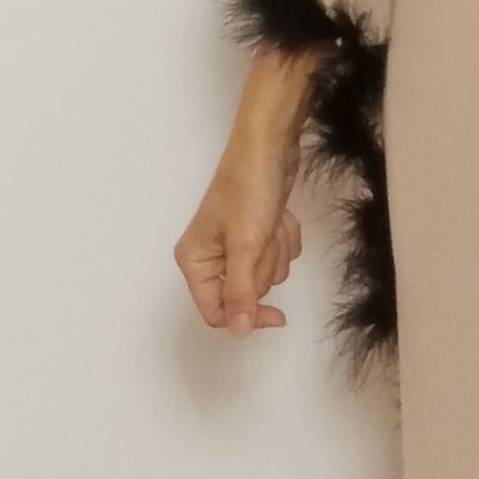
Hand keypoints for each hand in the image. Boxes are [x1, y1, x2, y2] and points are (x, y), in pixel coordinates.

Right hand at [174, 122, 306, 333]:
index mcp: (194, 261)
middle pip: (246, 293)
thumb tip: (239, 331)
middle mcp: (210, 256)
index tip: (277, 315)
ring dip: (276, 249)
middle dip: (264, 266)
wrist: (270, 146)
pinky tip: (278, 214)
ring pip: (266, 273)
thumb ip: (240, 292)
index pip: (216, 312)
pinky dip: (283, 237)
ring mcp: (234, 244)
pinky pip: (277, 254)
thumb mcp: (245, 246)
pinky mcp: (256, 232)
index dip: (247, 316)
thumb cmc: (250, 192)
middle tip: (263, 237)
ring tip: (270, 221)